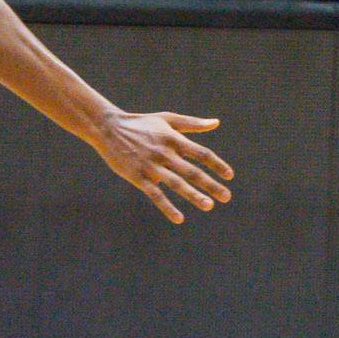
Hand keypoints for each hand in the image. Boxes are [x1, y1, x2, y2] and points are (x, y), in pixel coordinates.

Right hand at [89, 109, 234, 223]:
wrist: (108, 128)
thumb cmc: (141, 123)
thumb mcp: (167, 119)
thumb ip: (193, 124)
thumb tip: (216, 123)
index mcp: (174, 139)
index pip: (201, 153)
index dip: (216, 164)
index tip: (229, 176)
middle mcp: (165, 153)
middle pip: (192, 171)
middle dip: (211, 184)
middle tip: (227, 197)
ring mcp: (151, 166)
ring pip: (176, 184)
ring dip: (193, 195)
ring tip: (209, 206)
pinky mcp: (138, 177)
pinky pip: (155, 195)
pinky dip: (167, 207)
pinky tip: (179, 218)